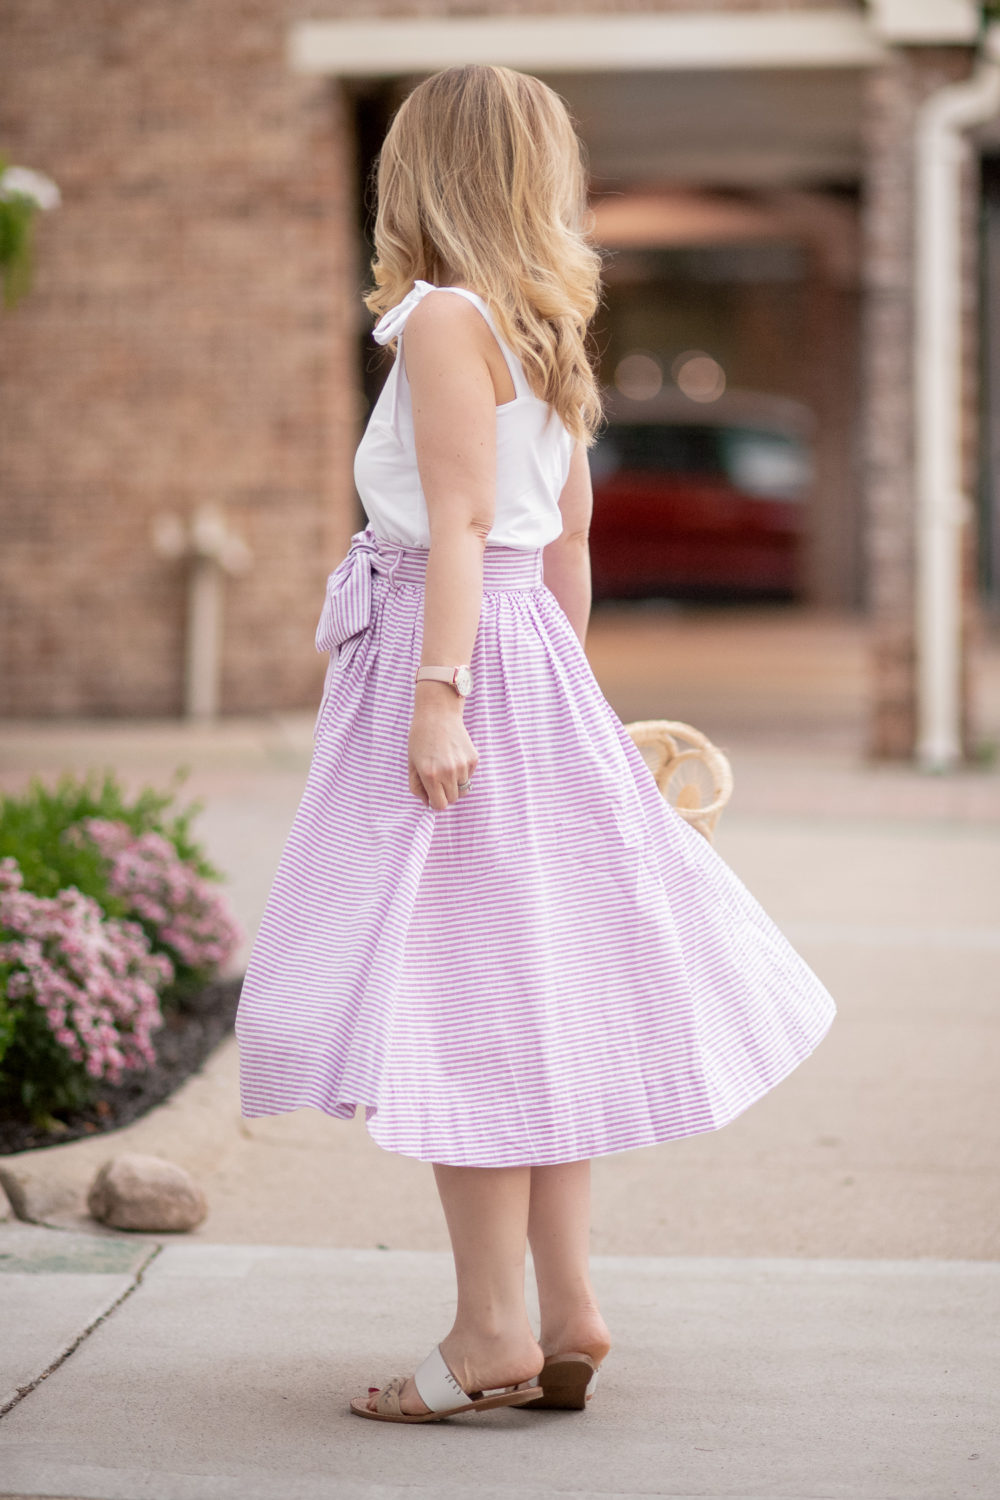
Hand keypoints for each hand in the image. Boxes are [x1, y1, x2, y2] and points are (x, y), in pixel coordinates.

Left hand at [408, 685, 478, 810]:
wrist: (437, 714)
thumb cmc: (420, 739)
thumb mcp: (412, 764)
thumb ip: (417, 787)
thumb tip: (428, 803)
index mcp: (430, 775)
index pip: (440, 805)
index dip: (435, 802)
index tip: (433, 794)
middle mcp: (448, 772)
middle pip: (453, 799)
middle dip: (445, 794)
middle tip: (438, 780)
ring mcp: (463, 765)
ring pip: (463, 788)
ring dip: (454, 783)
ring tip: (445, 765)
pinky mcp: (473, 759)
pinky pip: (469, 776)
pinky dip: (462, 772)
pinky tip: (454, 756)